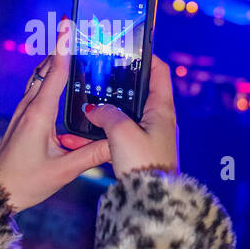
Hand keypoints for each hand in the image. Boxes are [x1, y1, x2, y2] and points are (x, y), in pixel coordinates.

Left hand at [0, 19, 110, 211]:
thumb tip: (118, 142)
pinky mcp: (23, 118)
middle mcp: (29, 107)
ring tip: (74, 44)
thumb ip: (92, 155)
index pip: (55, 73)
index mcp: (39, 114)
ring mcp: (23, 111)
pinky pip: (38, 89)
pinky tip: (61, 78)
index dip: (64, 47)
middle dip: (63, 46)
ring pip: (41, 77)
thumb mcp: (63, 171)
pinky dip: (51, 76)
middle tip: (79, 26)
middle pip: (48, 68)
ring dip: (57, 59)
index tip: (68, 23)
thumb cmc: (26, 183)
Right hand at [77, 55, 178, 178]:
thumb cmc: (143, 164)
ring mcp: (150, 135)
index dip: (146, 56)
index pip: (159, 71)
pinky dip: (106, 128)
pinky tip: (88, 131)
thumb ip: (106, 114)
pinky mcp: (140, 150)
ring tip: (89, 102)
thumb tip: (93, 109)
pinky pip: (121, 132)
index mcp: (161, 109)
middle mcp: (159, 120)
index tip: (129, 48)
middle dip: (120, 83)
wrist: (151, 200)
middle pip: (140, 91)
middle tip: (101, 73)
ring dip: (109, 108)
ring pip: (127, 113)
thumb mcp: (121, 132)